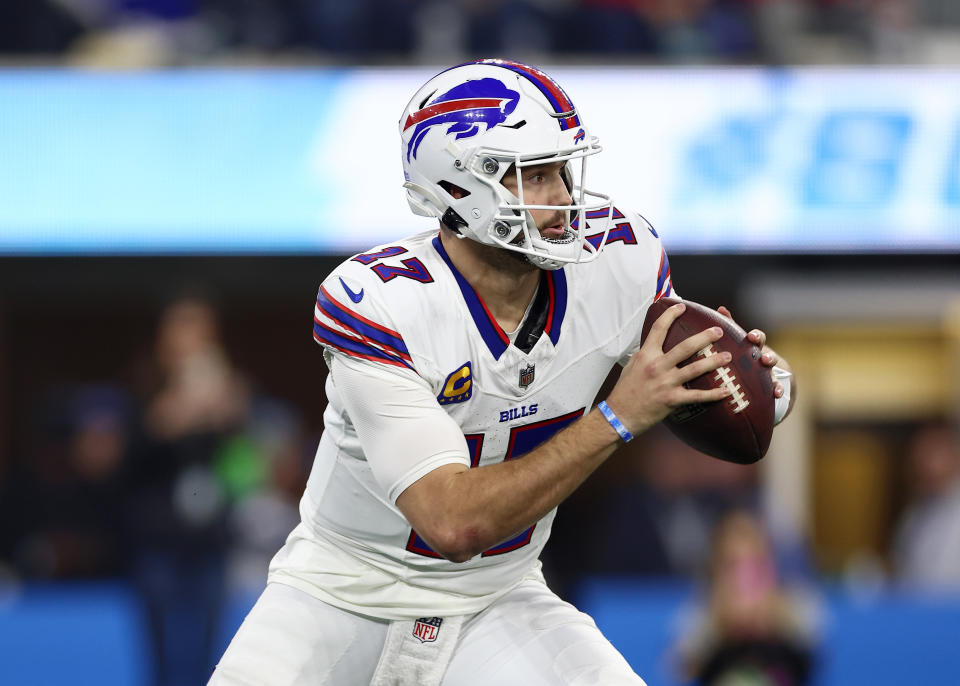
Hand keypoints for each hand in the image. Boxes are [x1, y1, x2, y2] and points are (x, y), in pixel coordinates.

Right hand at [606, 302, 733, 435]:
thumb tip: (655, 343)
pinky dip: (713, 394)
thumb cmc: (625, 389)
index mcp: (646, 355)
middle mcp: (657, 366)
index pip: (659, 328)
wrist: (620, 414)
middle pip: (685, 347)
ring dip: (713, 362)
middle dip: (704, 337)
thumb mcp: (632, 365)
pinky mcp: (672, 399)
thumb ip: (646, 354)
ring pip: (695, 369)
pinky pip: (697, 395)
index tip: (682, 306)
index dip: (671, 315)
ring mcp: (666, 383)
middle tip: (718, 331)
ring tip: (727, 356)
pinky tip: (725, 391)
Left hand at [717, 305, 785, 400]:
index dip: (756, 336)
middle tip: (764, 359)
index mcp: (755, 347)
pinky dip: (778, 390)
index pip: (759, 339)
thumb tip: (720, 309)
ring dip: (774, 378)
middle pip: (769, 356)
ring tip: (773, 383)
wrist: (764, 374)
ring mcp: (770, 372)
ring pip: (773, 373)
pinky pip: (777, 388)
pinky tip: (777, 394)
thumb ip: (731, 326)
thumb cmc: (746, 353)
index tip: (751, 337)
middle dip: (768, 357)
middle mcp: (764, 359)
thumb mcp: (739, 341)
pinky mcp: (772, 385)